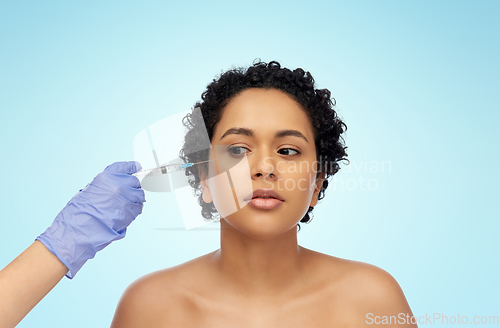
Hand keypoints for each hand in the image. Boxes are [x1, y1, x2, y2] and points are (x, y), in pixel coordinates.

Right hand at [36, 161, 145, 278]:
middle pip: (135, 181)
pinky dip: (135, 209)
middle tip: (127, 193)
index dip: (132, 167)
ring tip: (125, 204)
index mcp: (106, 177)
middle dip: (133, 186)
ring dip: (136, 198)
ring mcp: (126, 198)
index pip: (125, 167)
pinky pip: (139, 207)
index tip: (137, 167)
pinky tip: (126, 212)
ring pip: (140, 194)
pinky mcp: (130, 211)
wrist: (80, 228)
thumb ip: (108, 184)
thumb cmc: (81, 211)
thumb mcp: (92, 189)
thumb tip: (122, 182)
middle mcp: (118, 185)